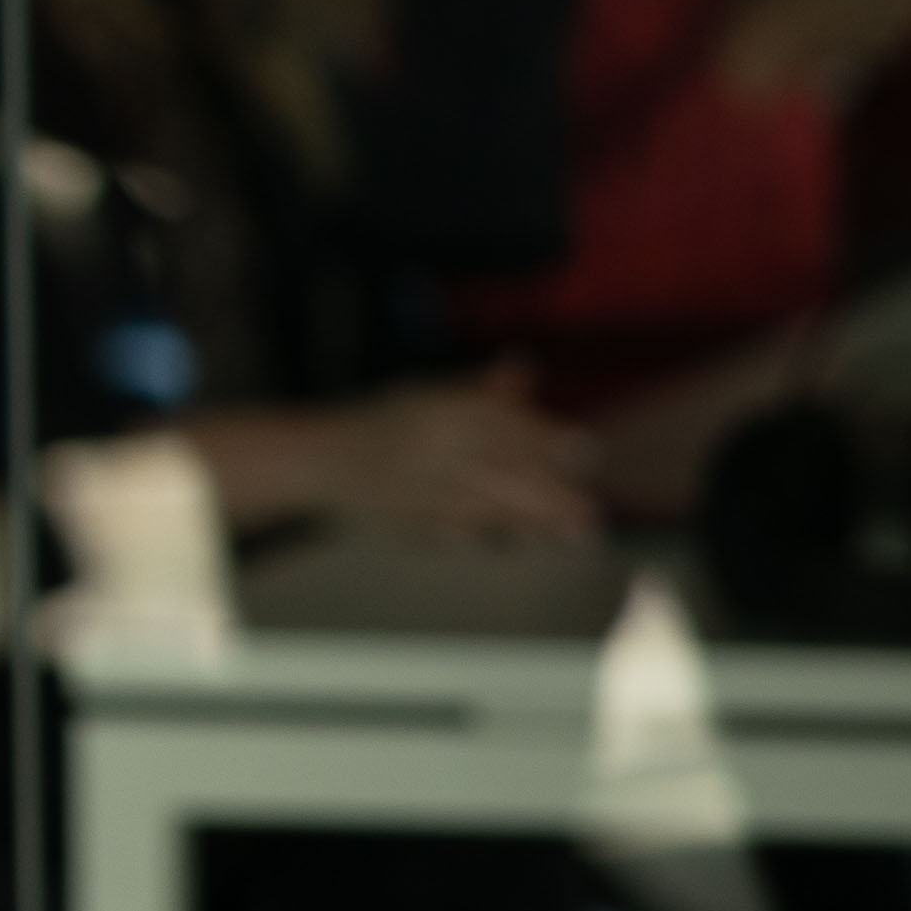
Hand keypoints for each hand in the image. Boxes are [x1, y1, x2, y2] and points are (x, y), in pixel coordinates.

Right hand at [319, 364, 600, 544]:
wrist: (319, 459)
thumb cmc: (384, 423)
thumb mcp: (427, 395)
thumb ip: (481, 391)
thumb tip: (526, 367)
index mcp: (436, 410)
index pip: (499, 422)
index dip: (545, 437)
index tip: (586, 450)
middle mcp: (428, 447)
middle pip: (498, 470)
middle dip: (549, 493)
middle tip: (590, 514)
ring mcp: (414, 487)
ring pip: (482, 505)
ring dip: (531, 522)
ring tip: (571, 535)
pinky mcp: (404, 519)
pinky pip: (447, 528)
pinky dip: (482, 536)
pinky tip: (513, 543)